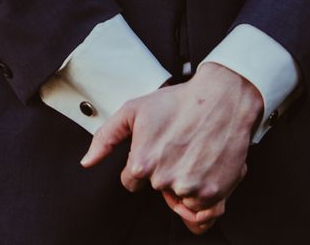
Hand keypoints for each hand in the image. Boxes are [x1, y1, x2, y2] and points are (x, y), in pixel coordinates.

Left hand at [80, 63, 262, 234]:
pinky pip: (202, 210)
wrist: (223, 98)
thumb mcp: (133, 110)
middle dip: (165, 173)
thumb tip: (87, 162)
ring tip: (193, 157)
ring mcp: (190, 188)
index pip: (132, 182)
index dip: (143, 165)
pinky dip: (203, 197)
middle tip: (178, 147)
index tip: (157, 150)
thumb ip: (105, 138)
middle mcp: (164, 180)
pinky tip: (205, 171)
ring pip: (179, 201)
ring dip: (185, 186)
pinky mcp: (214, 193)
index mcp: (141, 164)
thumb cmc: (179, 101)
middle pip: (156, 190)